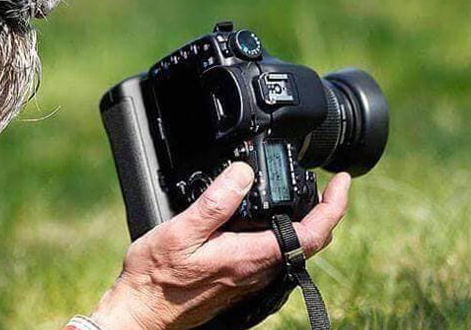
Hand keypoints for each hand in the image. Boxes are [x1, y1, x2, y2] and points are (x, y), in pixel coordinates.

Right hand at [90, 163, 350, 329]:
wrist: (142, 312)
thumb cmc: (156, 276)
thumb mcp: (181, 231)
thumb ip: (215, 202)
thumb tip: (244, 173)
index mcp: (250, 256)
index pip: (312, 234)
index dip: (334, 206)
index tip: (342, 181)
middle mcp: (256, 271)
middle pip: (310, 243)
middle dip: (326, 212)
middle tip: (328, 184)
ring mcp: (248, 279)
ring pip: (293, 250)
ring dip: (306, 223)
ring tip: (304, 197)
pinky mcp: (236, 281)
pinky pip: (273, 256)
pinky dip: (283, 235)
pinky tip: (267, 222)